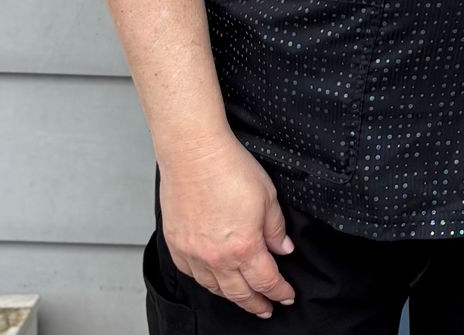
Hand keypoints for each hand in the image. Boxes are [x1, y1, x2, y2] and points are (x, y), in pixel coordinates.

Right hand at [159, 138, 295, 316]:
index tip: (287, 296)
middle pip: (240, 292)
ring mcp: (193, 253)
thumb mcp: (268, 197)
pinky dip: (206, 282)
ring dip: (231, 296)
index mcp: (244, 247)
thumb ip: (275, 228)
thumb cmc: (229, 168)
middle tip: (266, 309)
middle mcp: (216, 257)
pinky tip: (213, 281)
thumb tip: (283, 249)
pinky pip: (192, 274)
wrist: (193, 154)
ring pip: (214, 288)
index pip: (266, 280)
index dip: (279, 292)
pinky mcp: (177, 245)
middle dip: (256, 304)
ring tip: (243, 299)